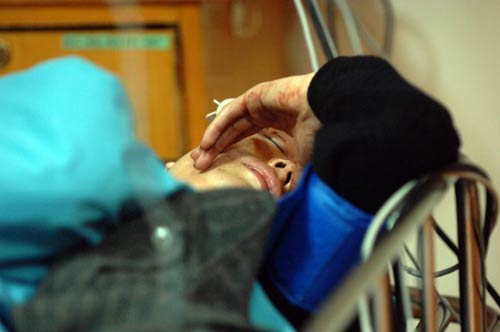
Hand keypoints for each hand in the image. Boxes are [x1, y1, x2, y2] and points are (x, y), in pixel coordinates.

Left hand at [192, 72, 320, 169]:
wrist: (327, 108)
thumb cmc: (320, 131)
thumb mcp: (302, 162)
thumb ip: (292, 179)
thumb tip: (287, 202)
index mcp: (277, 123)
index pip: (246, 137)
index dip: (230, 151)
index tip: (218, 166)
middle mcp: (265, 111)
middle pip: (233, 131)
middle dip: (217, 149)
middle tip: (202, 165)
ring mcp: (259, 102)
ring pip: (228, 123)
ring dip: (213, 140)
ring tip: (201, 158)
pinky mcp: (254, 95)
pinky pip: (230, 113)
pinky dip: (217, 128)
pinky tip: (207, 143)